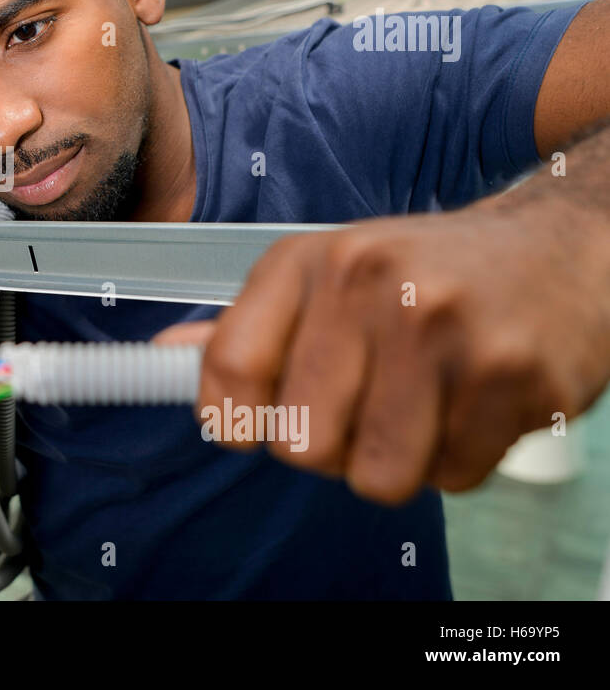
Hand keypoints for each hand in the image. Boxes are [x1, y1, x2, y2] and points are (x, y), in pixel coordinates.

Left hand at [153, 202, 609, 503]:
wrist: (561, 246)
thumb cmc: (428, 272)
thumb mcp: (330, 275)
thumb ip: (250, 324)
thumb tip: (163, 354)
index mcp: (309, 260)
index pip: (228, 368)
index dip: (231, 422)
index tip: (252, 429)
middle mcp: (368, 284)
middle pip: (301, 443)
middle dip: (330, 447)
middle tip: (367, 408)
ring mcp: (442, 328)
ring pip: (377, 475)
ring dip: (398, 463)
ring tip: (423, 407)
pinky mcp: (512, 373)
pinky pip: (452, 478)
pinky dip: (459, 460)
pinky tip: (473, 405)